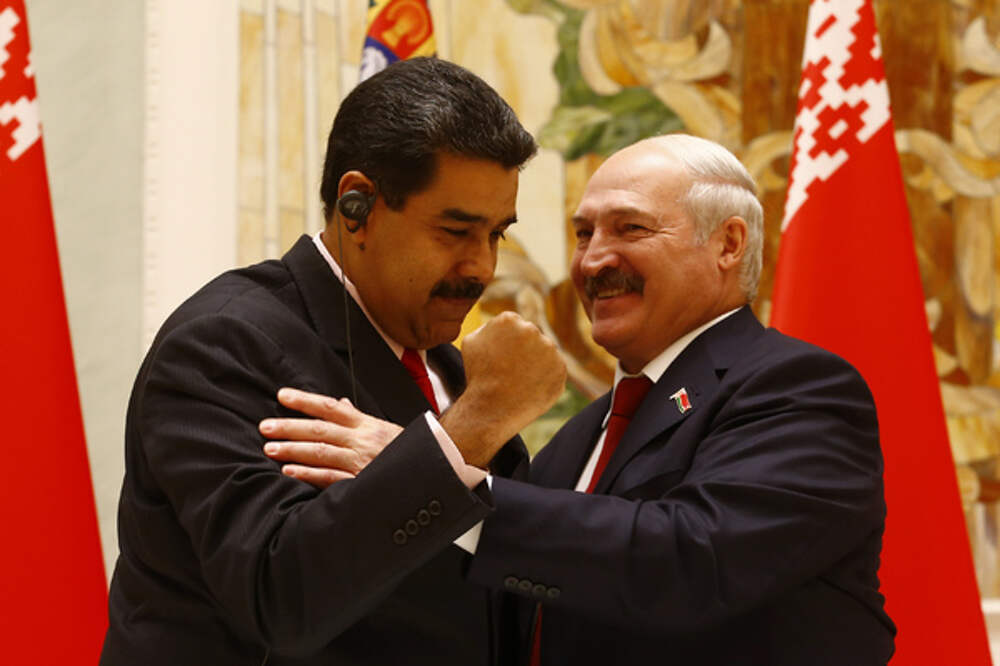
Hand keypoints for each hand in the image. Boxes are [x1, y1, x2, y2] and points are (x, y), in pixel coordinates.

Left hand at [260, 387, 402, 488]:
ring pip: (321, 452)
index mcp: (366, 424)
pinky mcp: (360, 482)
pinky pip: (331, 477)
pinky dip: (309, 474)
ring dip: (293, 449)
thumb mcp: (384, 429)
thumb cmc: (407, 450)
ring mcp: (361, 461)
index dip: (304, 401)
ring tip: (270, 448)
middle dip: (290, 427)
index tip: (282, 396)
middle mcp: (361, 440)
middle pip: (320, 429)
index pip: (329, 408)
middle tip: (265, 426)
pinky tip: (290, 471)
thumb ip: (358, 417)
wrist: (436, 465)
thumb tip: (340, 404)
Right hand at [443, 311, 566, 466]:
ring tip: (519, 381)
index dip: (507, 343)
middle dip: (524, 351)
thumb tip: (502, 323)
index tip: (501, 357)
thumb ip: (488, 326)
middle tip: (510, 371)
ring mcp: (549, 350)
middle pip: (532, 337)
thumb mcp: (471, 342)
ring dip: (536, 364)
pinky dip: (545, 379)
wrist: (491, 408)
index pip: (514, 325)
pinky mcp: (561, 369)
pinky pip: (554, 371)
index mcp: (509, 320)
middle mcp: (532, 329)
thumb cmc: (478, 375)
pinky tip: (530, 388)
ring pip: (545, 353)